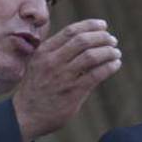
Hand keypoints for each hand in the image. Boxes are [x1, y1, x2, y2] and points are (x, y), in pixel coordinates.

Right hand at [12, 19, 121, 141]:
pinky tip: (115, 65)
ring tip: (116, 53)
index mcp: (44, 51)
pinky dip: (109, 67)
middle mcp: (52, 61)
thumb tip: (86, 42)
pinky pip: (96, 75)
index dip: (90, 26)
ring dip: (108, 52)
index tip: (103, 25)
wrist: (25, 116)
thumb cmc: (36, 89)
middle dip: (102, 37)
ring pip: (91, 56)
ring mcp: (62, 77)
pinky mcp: (73, 92)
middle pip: (83, 41)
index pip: (71, 31)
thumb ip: (57, 52)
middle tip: (112, 40)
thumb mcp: (39, 64)